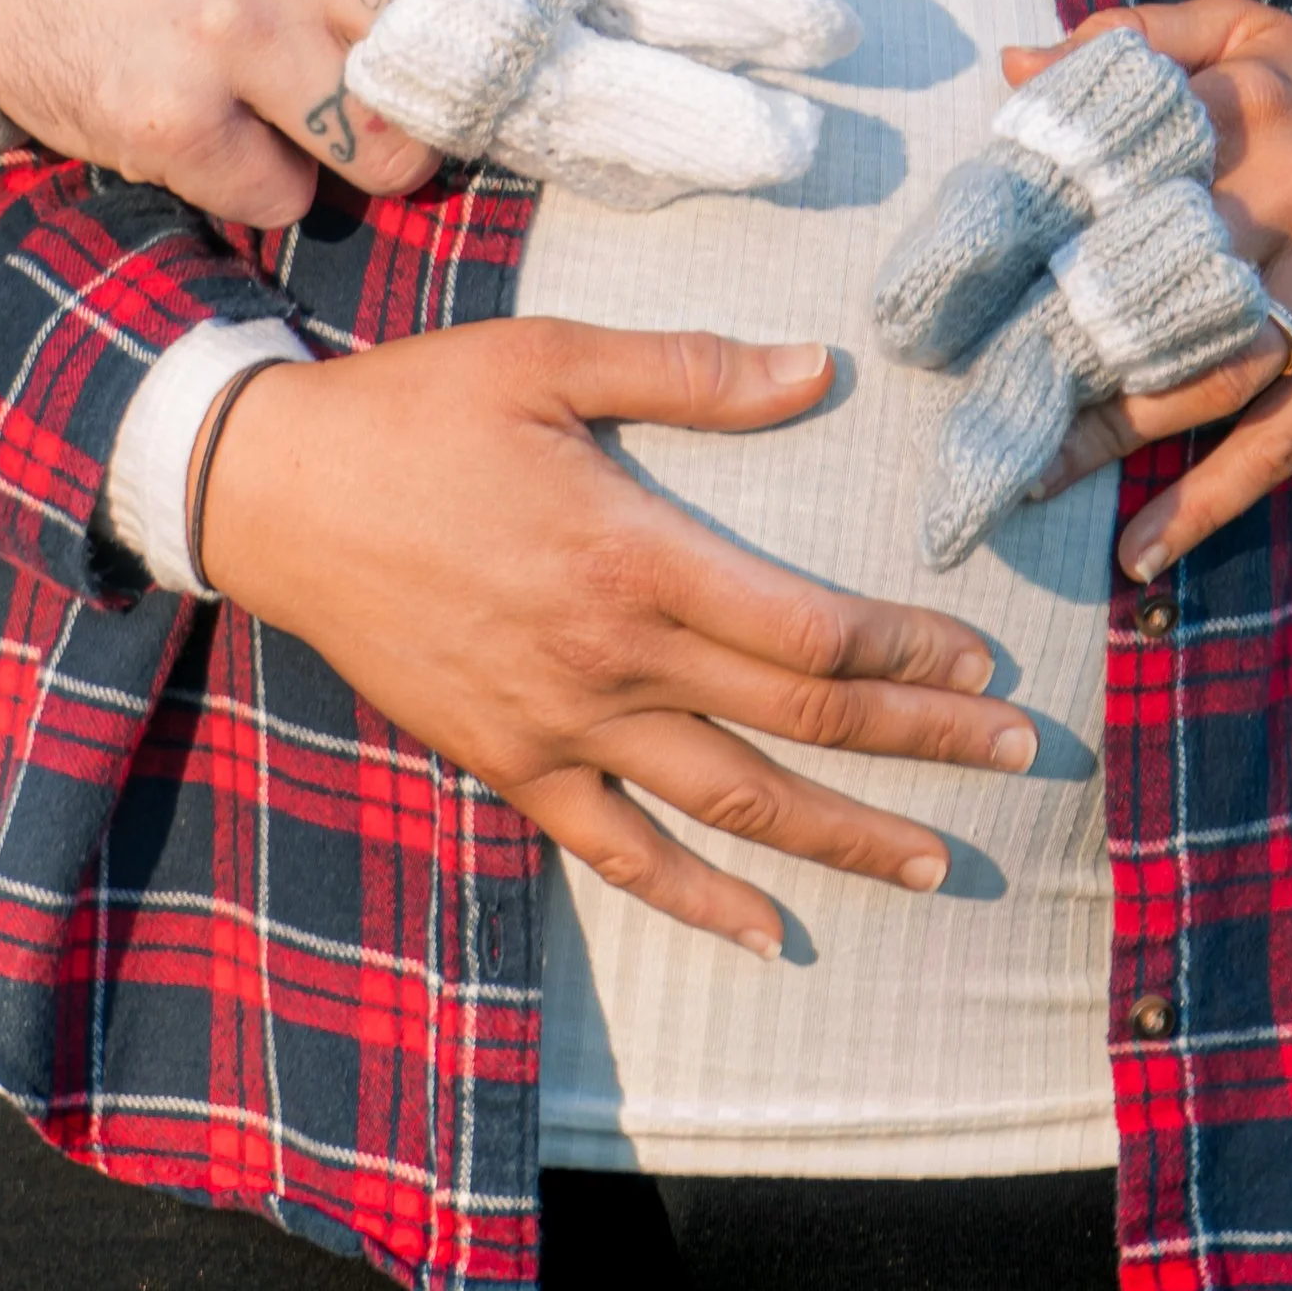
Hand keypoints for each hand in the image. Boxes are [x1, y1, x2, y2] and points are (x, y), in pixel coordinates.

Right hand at [0, 0, 480, 229]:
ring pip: (392, 153)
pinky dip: (258, 184)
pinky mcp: (170, 115)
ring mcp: (231, 24)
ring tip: (289, 102)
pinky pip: (285, 199)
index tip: (565, 37)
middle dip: (448, 99)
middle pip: (471, 64)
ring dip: (351, 151)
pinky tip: (213, 127)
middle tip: (402, 93)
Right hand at [197, 316, 1037, 953]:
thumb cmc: (415, 410)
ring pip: (731, 804)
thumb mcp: (549, 357)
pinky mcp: (511, 764)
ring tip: (937, 864)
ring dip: (843, 839)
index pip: (808, 626)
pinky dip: (700, 899)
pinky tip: (772, 932)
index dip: (906, 649)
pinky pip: (620, 851)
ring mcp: (560, 727)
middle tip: (1017, 757)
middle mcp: (611, 658)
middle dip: (919, 741)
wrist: (274, 495)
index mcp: (632, 555)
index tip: (981, 660)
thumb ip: (689, 372)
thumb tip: (820, 369)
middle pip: (797, 717)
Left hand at [1013, 0, 1291, 582]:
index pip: (1117, 171)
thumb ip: (1130, 35)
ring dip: (1115, 435)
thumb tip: (1013, 66)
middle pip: (1153, 287)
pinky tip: (1141, 550)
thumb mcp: (1243, 28)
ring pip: (1208, 377)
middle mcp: (1285, 197)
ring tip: (1031, 473)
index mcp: (1239, 109)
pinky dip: (1209, 501)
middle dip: (1062, 347)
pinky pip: (1280, 440)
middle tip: (982, 392)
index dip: (1041, 228)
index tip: (970, 280)